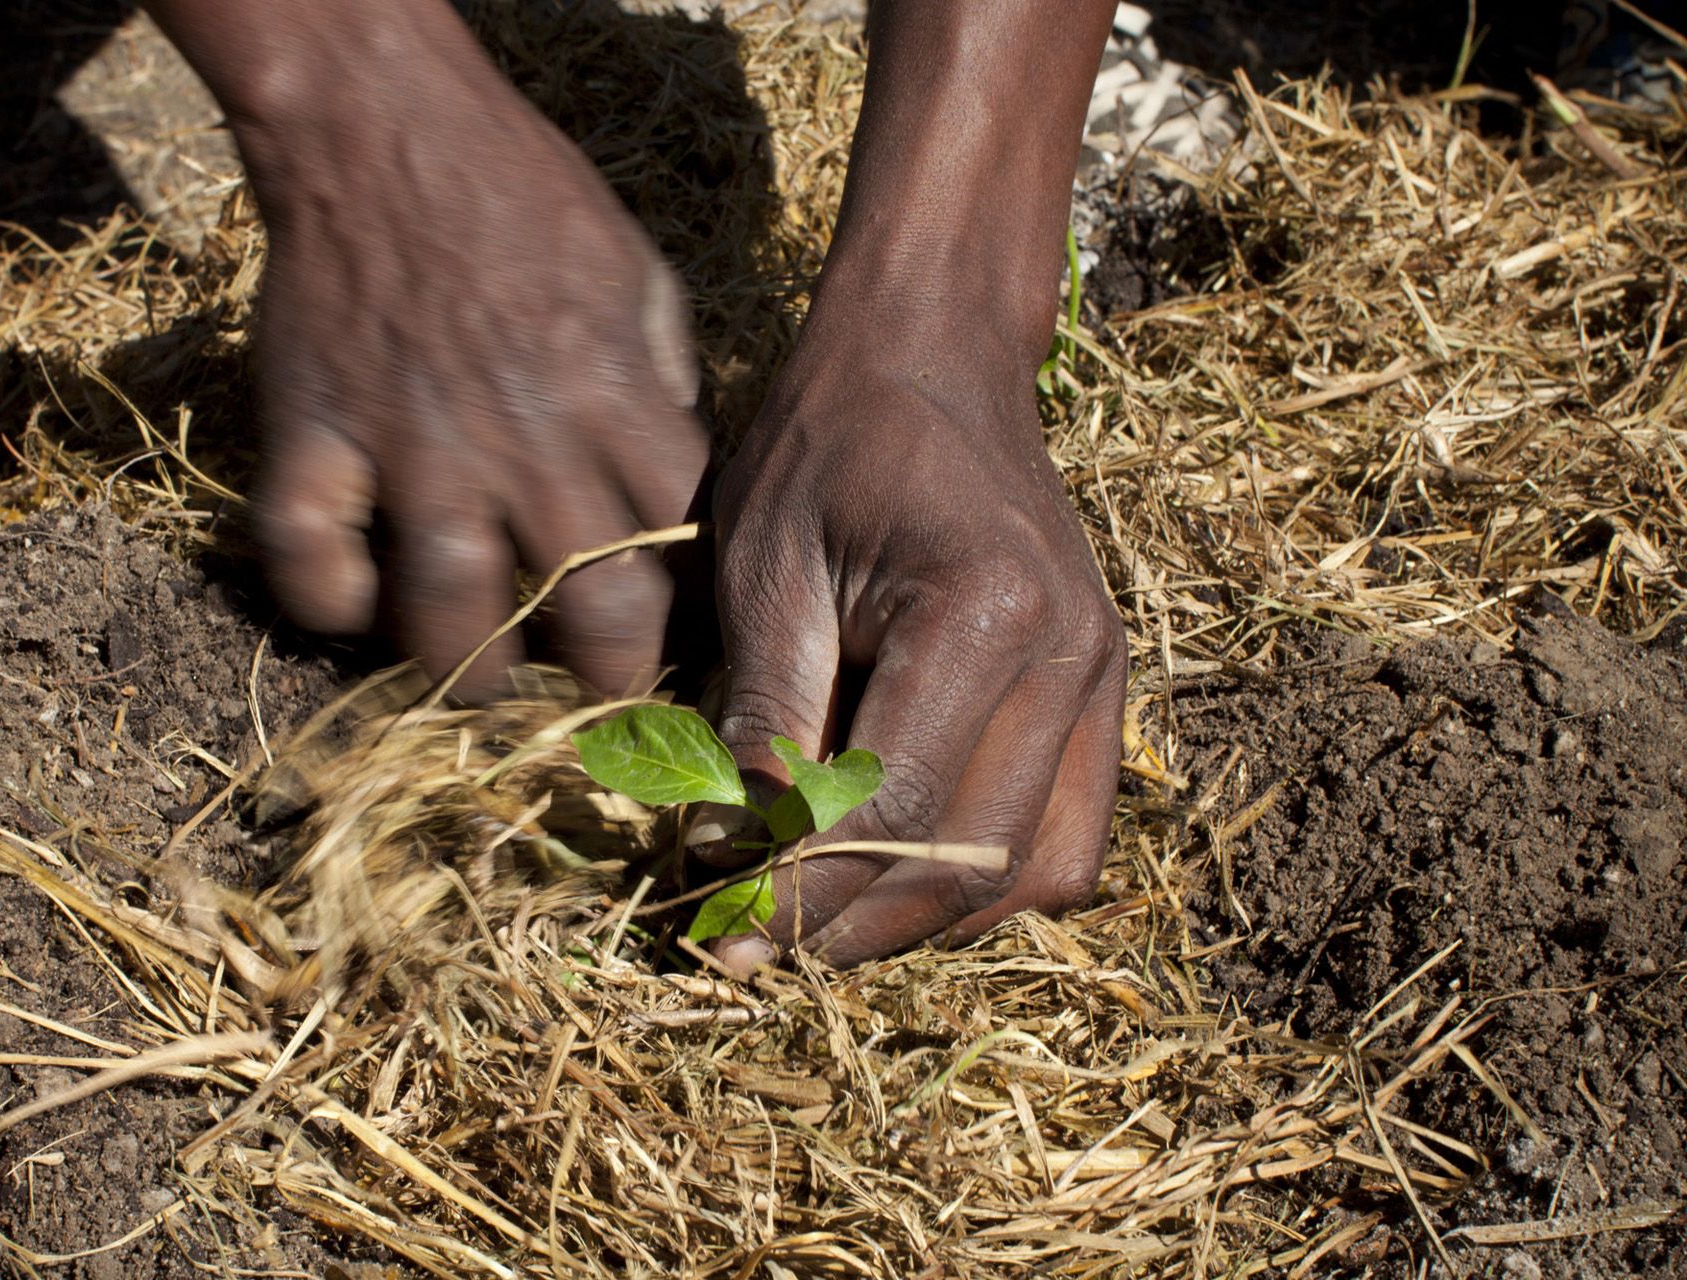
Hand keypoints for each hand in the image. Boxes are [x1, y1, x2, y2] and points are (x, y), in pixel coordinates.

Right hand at [187, 1, 707, 697]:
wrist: (384, 128)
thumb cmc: (525, 198)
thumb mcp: (637, 276)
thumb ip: (664, 386)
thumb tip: (680, 482)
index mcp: (611, 397)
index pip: (674, 546)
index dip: (684, 618)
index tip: (674, 646)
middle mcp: (520, 436)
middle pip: (585, 605)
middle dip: (601, 679)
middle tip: (593, 704)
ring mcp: (410, 440)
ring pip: (448, 603)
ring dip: (469, 668)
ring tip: (480, 685)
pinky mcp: (314, 429)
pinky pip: (310, 550)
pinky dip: (327, 598)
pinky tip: (355, 606)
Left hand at [699, 346, 1126, 971]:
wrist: (933, 355)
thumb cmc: (832, 442)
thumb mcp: (768, 568)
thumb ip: (766, 717)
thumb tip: (737, 857)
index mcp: (984, 612)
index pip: (897, 810)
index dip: (807, 891)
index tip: (728, 933)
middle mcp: (1071, 655)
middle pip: (972, 861)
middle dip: (859, 926)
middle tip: (763, 945)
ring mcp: (1104, 675)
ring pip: (1034, 873)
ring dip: (928, 919)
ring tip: (826, 919)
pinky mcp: (1103, 688)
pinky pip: (1068, 836)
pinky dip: (991, 881)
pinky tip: (905, 871)